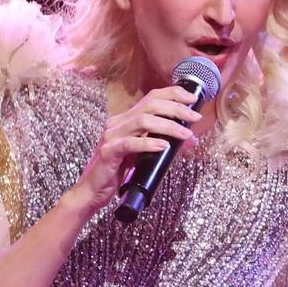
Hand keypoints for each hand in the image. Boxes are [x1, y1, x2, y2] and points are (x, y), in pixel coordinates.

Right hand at [70, 86, 201, 218]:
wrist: (92, 192)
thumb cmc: (118, 172)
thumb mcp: (142, 153)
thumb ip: (158, 141)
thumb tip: (187, 136)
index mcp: (125, 119)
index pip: (151, 97)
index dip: (173, 94)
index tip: (192, 98)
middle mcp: (117, 122)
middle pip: (150, 104)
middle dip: (177, 109)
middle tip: (195, 118)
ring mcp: (111, 136)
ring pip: (143, 120)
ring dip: (169, 126)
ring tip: (185, 134)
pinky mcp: (108, 152)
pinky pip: (131, 143)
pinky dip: (149, 143)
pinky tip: (164, 146)